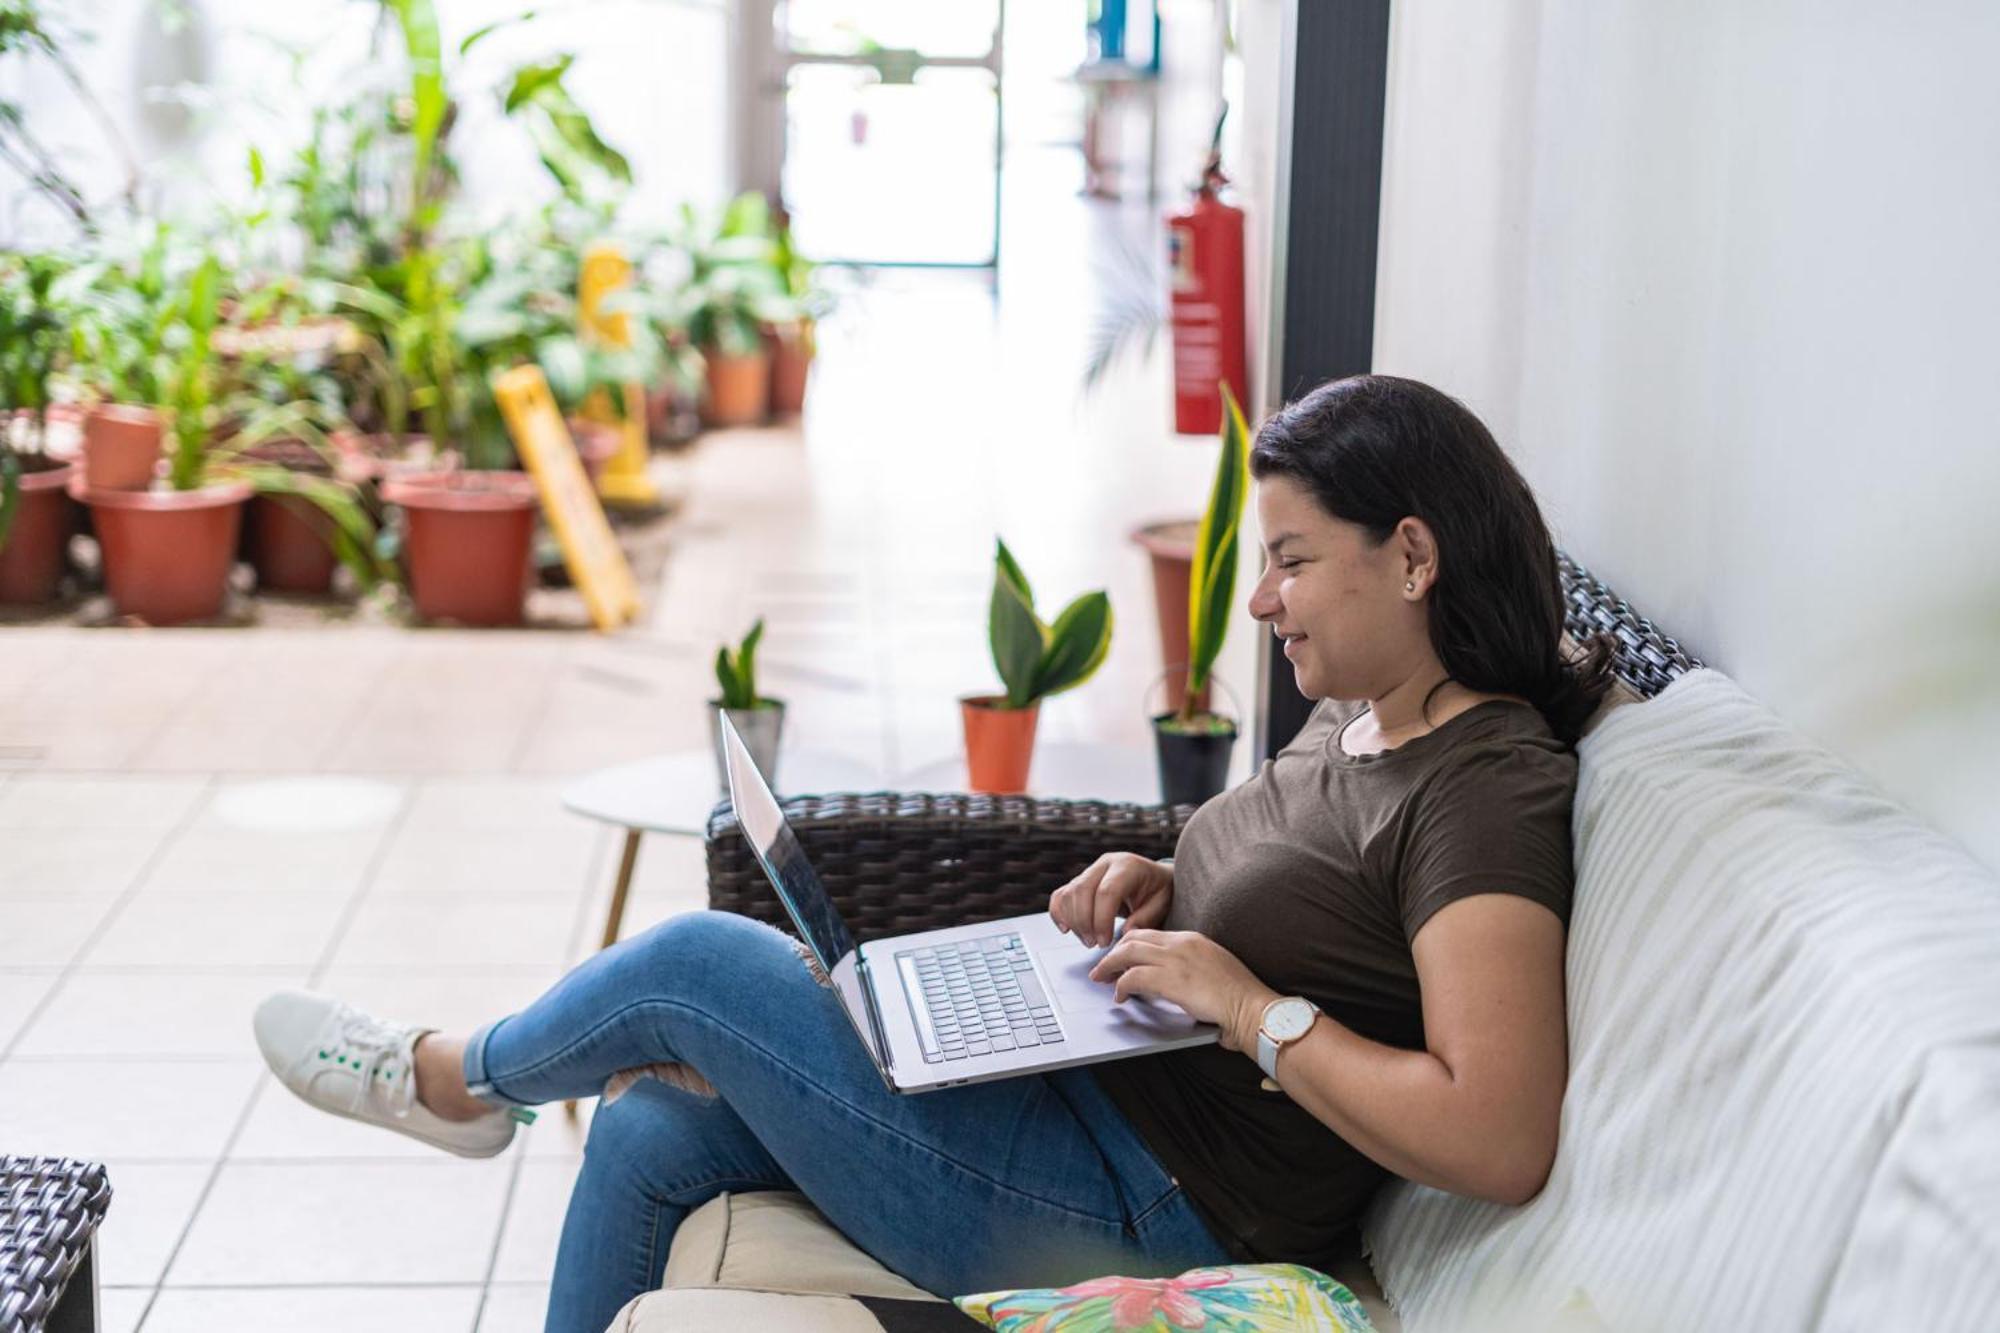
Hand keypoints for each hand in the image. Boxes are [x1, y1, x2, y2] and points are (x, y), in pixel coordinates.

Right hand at [1049, 852, 1173, 947]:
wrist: (1154, 880)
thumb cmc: (1158, 892)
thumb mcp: (1161, 904)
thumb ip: (1146, 918)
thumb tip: (1125, 932)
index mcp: (1127, 866)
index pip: (1106, 891)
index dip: (1101, 920)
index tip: (1105, 942)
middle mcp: (1105, 864)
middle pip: (1082, 891)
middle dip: (1084, 923)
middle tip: (1094, 944)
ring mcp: (1090, 871)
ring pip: (1069, 894)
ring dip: (1073, 922)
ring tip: (1088, 940)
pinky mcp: (1079, 881)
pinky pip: (1060, 895)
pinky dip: (1059, 913)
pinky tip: (1066, 929)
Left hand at [1087, 929, 1278, 1052]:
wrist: (1251, 1006)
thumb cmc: (1239, 995)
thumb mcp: (1214, 967)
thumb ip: (1191, 965)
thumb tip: (1176, 978)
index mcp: (1192, 939)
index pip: (1152, 934)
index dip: (1131, 945)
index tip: (1123, 956)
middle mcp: (1181, 943)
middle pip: (1135, 938)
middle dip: (1115, 952)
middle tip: (1104, 966)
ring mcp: (1175, 959)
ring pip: (1127, 953)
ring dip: (1110, 966)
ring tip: (1102, 978)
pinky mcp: (1169, 979)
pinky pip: (1133, 977)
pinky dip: (1121, 986)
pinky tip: (1120, 996)